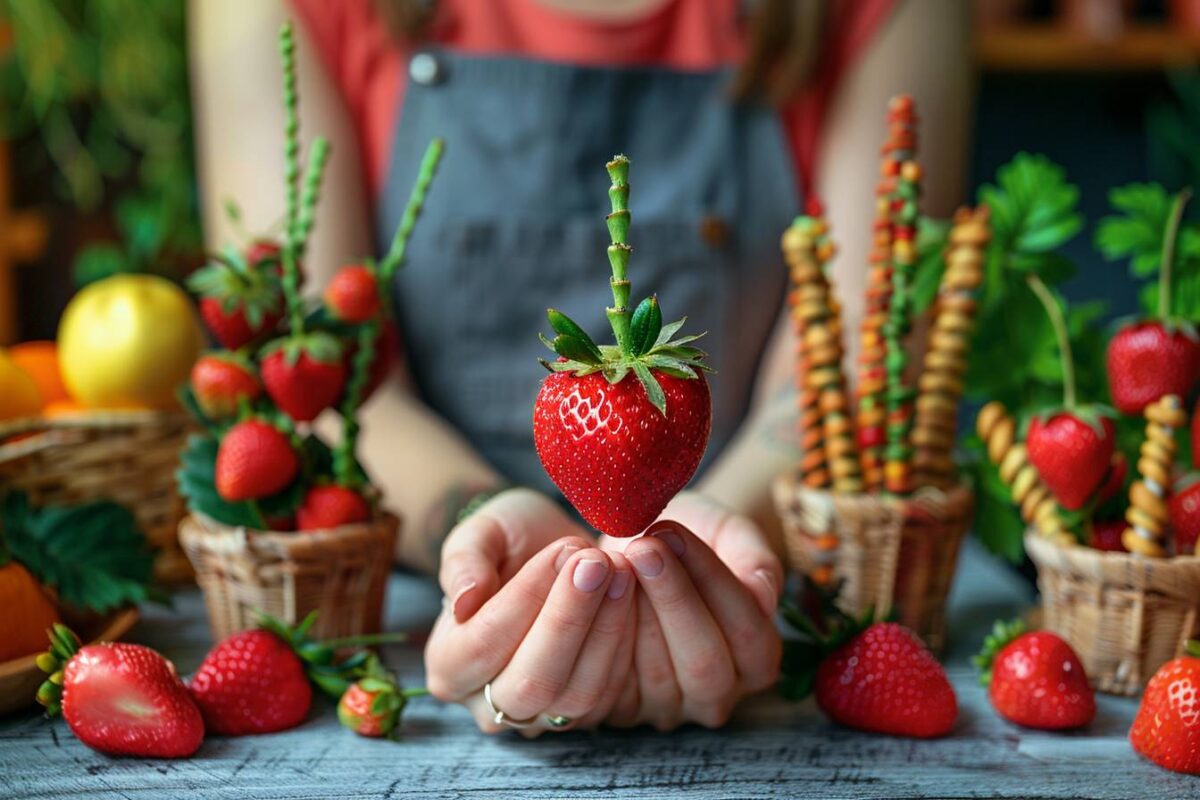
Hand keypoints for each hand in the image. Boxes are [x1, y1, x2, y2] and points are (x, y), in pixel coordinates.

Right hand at [423, 489, 636, 734]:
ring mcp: (540, 716)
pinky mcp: (585, 713)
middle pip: (532, 679)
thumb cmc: (509, 542)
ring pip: (576, 692)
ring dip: (605, 629)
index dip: (526, 598)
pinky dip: (626, 642)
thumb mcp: (480, 531)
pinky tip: (634, 594)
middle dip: (570, 617)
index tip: (563, 551)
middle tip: (598, 562)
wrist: (549, 554)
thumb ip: (464, 560)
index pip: (483, 643)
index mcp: (448, 664)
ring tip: (621, 571)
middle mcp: (488, 703)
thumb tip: (465, 600)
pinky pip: (611, 690)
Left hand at [602, 492, 782, 729]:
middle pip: (704, 662)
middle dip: (671, 598)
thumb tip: (763, 593)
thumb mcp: (731, 533)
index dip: (712, 580)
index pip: (747, 630)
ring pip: (656, 674)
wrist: (652, 549)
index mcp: (758, 658)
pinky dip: (600, 634)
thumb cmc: (699, 539)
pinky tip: (592, 589)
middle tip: (642, 547)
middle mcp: (718, 695)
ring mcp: (668, 708)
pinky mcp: (621, 709)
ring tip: (614, 560)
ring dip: (632, 614)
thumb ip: (756, 560)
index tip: (674, 532)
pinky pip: (611, 683)